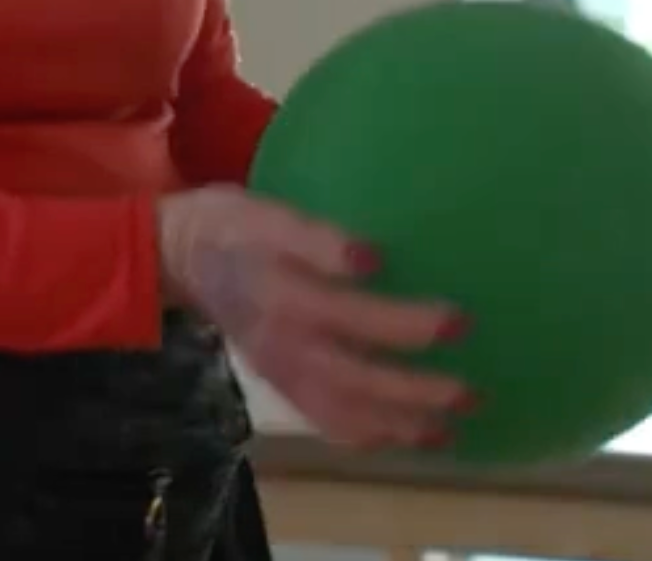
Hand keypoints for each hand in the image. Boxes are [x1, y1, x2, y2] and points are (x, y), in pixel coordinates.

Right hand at [157, 184, 470, 449]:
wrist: (180, 258)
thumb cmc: (232, 226)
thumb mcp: (265, 213)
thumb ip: (315, 237)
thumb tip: (372, 258)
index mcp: (283, 298)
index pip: (352, 317)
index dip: (405, 324)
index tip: (460, 320)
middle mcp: (284, 347)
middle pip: (357, 381)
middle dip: (416, 394)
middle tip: (472, 394)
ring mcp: (282, 374)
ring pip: (345, 414)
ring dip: (400, 426)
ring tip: (451, 429)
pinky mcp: (281, 386)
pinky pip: (328, 423)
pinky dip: (371, 437)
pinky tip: (408, 436)